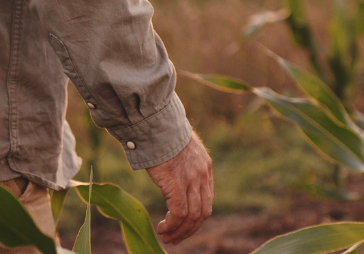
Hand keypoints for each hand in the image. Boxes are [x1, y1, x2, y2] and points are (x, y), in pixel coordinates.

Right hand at [144, 130, 212, 244]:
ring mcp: (191, 180)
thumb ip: (182, 161)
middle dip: (190, 229)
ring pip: (191, 216)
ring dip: (179, 231)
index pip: (207, 200)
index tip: (184, 225)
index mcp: (205, 166)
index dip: (197, 217)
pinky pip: (178, 213)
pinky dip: (172, 225)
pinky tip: (162, 228)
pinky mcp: (177, 184)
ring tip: (166, 237)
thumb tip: (171, 168)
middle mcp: (202, 175)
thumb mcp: (180, 147)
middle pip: (203, 212)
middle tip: (176, 238)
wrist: (156, 124)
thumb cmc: (162, 133)